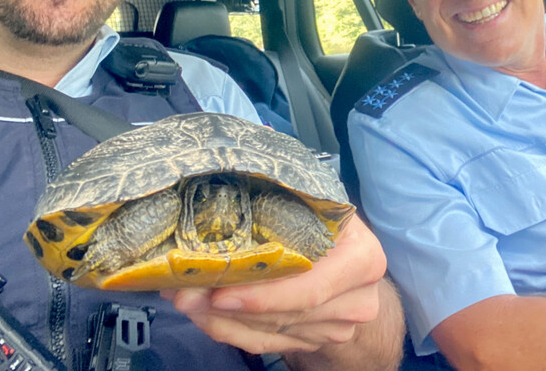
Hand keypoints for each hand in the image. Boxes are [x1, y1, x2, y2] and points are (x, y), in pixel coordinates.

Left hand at [161, 214, 386, 353]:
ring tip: (185, 299)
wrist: (347, 255)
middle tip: (183, 293)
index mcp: (361, 258)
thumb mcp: (314, 201)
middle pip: (286, 314)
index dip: (264, 295)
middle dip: (229, 307)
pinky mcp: (313, 341)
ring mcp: (336, 326)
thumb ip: (282, 204)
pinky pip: (265, 343)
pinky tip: (203, 314)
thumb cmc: (324, 219)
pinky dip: (230, 331)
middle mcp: (356, 299)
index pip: (312, 288)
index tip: (219, 292)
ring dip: (221, 319)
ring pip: (270, 332)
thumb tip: (219, 203)